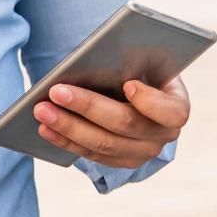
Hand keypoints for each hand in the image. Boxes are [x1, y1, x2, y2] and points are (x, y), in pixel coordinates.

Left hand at [32, 74, 188, 169]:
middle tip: (56, 91)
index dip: (150, 101)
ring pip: (104, 144)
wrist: (135, 90)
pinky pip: (92, 155)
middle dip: (88, 107)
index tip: (127, 83)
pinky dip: (66, 141)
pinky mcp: (120, 160)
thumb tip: (98, 56)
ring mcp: (142, 151)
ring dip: (69, 127)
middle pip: (126, 124)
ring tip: (41, 110)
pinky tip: (45, 128)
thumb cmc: (136, 69)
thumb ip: (129, 59)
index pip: (172, 111)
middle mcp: (163, 133)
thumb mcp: (141, 60)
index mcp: (175, 105)